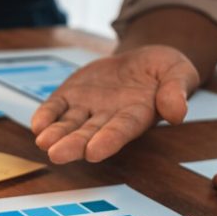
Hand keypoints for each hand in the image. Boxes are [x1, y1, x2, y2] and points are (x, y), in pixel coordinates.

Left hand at [30, 45, 199, 163]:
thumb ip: (177, 89)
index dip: (108, 140)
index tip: (94, 152)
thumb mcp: (179, 71)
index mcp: (137, 115)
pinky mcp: (72, 96)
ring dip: (56, 134)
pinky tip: (37, 125)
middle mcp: (109, 117)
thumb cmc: (164, 70)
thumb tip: (177, 113)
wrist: (142, 60)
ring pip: (70, 125)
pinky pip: (56, 107)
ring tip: (43, 142)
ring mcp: (88, 108)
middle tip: (57, 155)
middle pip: (89, 134)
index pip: (121, 130)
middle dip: (73, 145)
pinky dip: (46, 115)